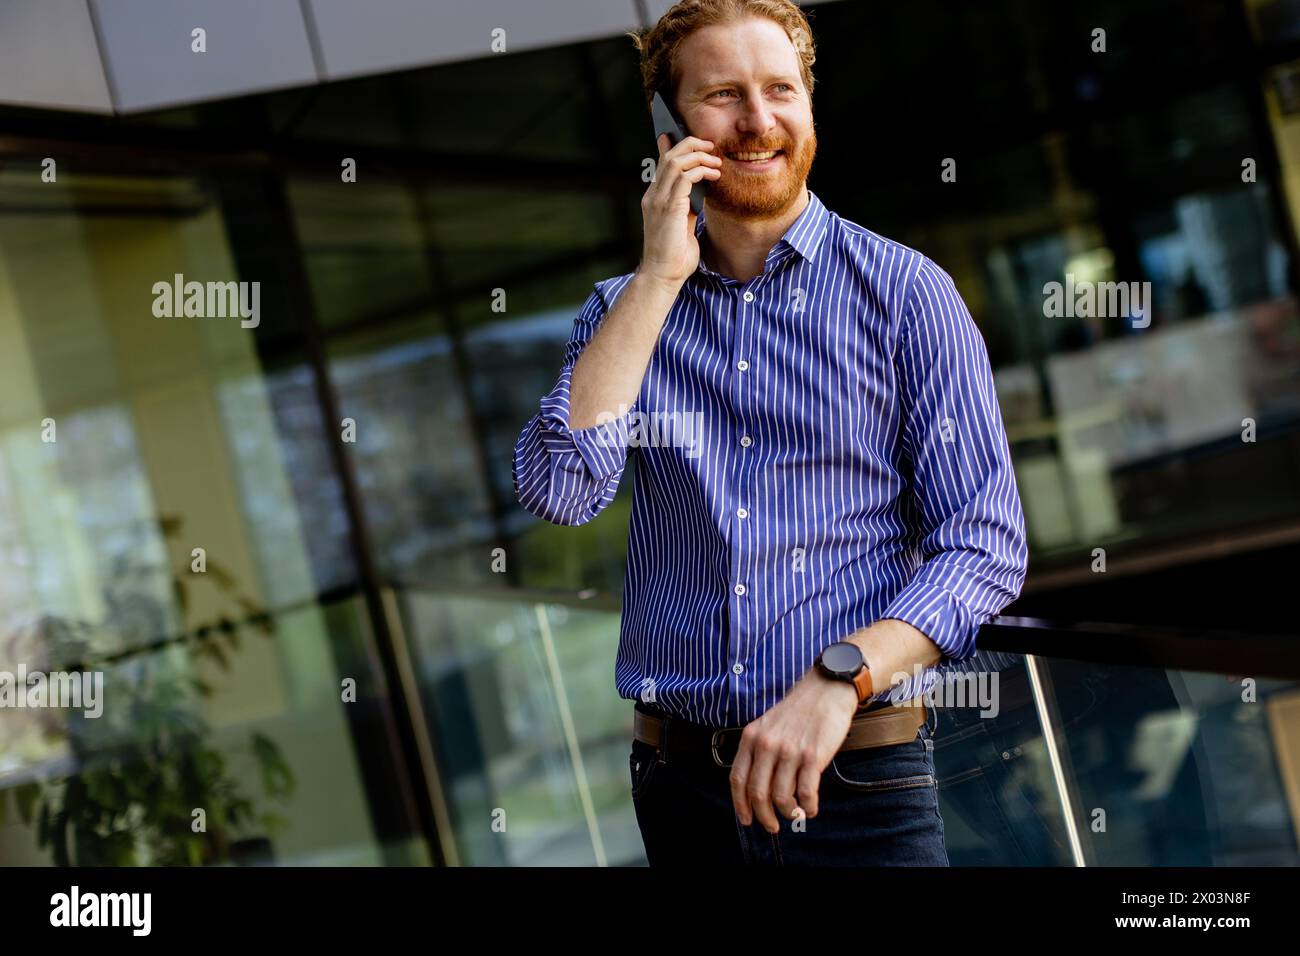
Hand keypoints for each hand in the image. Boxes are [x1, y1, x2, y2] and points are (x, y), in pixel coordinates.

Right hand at [637, 133, 722, 286]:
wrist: (663, 275)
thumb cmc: (674, 255)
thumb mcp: (681, 225)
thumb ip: (686, 206)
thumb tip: (698, 193)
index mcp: (654, 198)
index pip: (661, 162)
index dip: (674, 145)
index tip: (694, 140)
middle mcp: (653, 195)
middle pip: (669, 155)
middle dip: (692, 145)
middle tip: (711, 146)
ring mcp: (658, 200)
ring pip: (676, 161)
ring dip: (700, 156)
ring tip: (716, 161)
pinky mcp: (668, 207)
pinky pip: (684, 177)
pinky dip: (701, 170)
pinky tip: (714, 175)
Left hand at [729, 668, 859, 832]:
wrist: (827, 690)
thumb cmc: (798, 711)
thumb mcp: (767, 725)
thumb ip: (759, 750)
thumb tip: (756, 787)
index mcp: (752, 737)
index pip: (737, 779)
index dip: (740, 804)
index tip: (747, 819)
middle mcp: (767, 745)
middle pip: (757, 793)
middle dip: (763, 817)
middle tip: (772, 827)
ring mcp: (790, 751)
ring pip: (781, 797)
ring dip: (789, 813)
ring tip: (796, 815)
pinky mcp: (813, 756)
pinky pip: (806, 793)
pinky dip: (809, 807)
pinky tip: (812, 809)